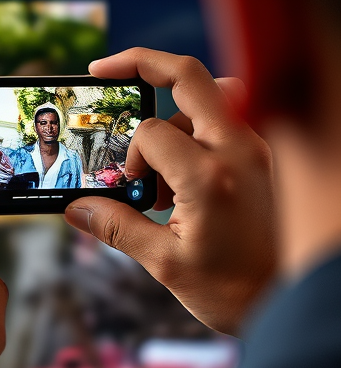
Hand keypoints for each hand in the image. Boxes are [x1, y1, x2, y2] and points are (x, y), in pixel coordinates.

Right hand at [64, 48, 276, 334]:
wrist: (291, 304)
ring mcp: (257, 150)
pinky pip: (227, 118)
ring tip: (161, 166)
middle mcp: (239, 151)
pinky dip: (196, 128)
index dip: (129, 159)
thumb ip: (116, 226)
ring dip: (173, 118)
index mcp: (211, 175)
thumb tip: (76, 208)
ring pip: (208, 97)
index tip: (130, 191)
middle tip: (103, 69)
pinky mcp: (264, 158)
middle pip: (188, 76)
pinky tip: (183, 169)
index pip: (151, 132)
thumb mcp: (164, 262)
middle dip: (140, 63)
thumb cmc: (234, 291)